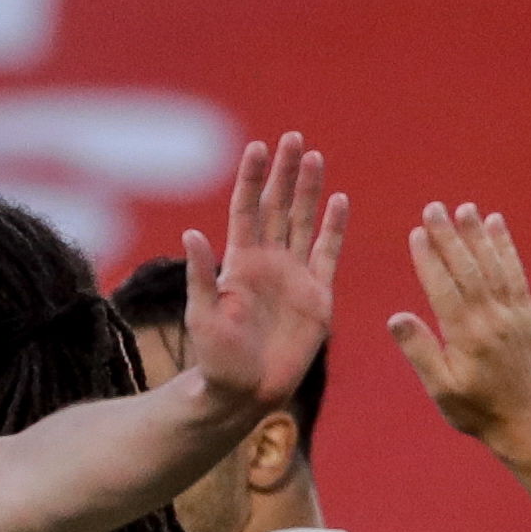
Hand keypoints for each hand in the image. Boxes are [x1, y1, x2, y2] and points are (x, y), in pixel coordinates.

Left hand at [174, 132, 347, 418]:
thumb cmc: (216, 360)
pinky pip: (328, 253)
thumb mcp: (203, 317)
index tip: (258, 146)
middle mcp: (267, 263)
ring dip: (310, 190)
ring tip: (315, 156)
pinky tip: (340, 200)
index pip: (246, 210)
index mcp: (239, 263)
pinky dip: (334, 227)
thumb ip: (201, 276)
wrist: (245, 393)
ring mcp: (294, 276)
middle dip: (285, 173)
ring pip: (303, 222)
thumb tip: (190, 233)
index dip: (252, 179)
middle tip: (293, 138)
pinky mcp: (317, 296)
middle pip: (278, 207)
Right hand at [386, 204, 530, 442]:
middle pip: (468, 269)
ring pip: (493, 265)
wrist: (521, 417)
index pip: (444, 289)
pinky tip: (497, 224)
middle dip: (450, 237)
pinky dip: (506, 247)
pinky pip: (516, 273)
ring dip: (478, 234)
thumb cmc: (473, 407)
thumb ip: (420, 352)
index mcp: (467, 337)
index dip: (429, 259)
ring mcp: (512, 313)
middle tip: (433, 208)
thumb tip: (397, 318)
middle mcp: (492, 319)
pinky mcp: (525, 312)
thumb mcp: (439, 389)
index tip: (416, 232)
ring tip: (464, 208)